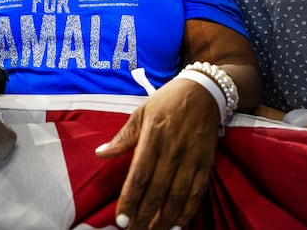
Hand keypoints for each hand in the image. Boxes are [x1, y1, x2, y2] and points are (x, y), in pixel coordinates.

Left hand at [95, 78, 219, 228]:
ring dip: (165, 218)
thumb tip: (100, 154)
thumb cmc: (166, 101)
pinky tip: (177, 223)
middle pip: (157, 191)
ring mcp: (191, 158)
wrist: (203, 91)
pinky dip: (188, 211)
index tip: (121, 219)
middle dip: (144, 216)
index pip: (139, 175)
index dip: (130, 199)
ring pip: (177, 196)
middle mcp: (172, 150)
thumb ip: (122, 137)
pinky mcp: (206, 163)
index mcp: (152, 137)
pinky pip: (197, 192)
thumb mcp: (140, 112)